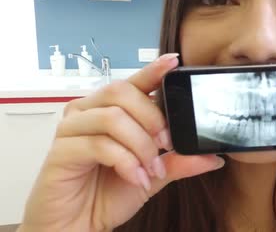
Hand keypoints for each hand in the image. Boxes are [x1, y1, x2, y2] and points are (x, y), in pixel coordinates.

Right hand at [18, 54, 224, 231]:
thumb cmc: (108, 194)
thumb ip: (179, 161)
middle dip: (153, 119)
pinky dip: (126, 163)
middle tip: (167, 146)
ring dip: (141, 146)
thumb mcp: (153, 175)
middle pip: (123, 92)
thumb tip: (213, 157)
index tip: (174, 62)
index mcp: (109, 109)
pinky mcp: (61, 150)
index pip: (133, 81)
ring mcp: (71, 129)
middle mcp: (87, 111)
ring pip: (113, 118)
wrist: (78, 224)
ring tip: (151, 171)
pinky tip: (136, 178)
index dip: (153, 69)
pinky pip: (100, 145)